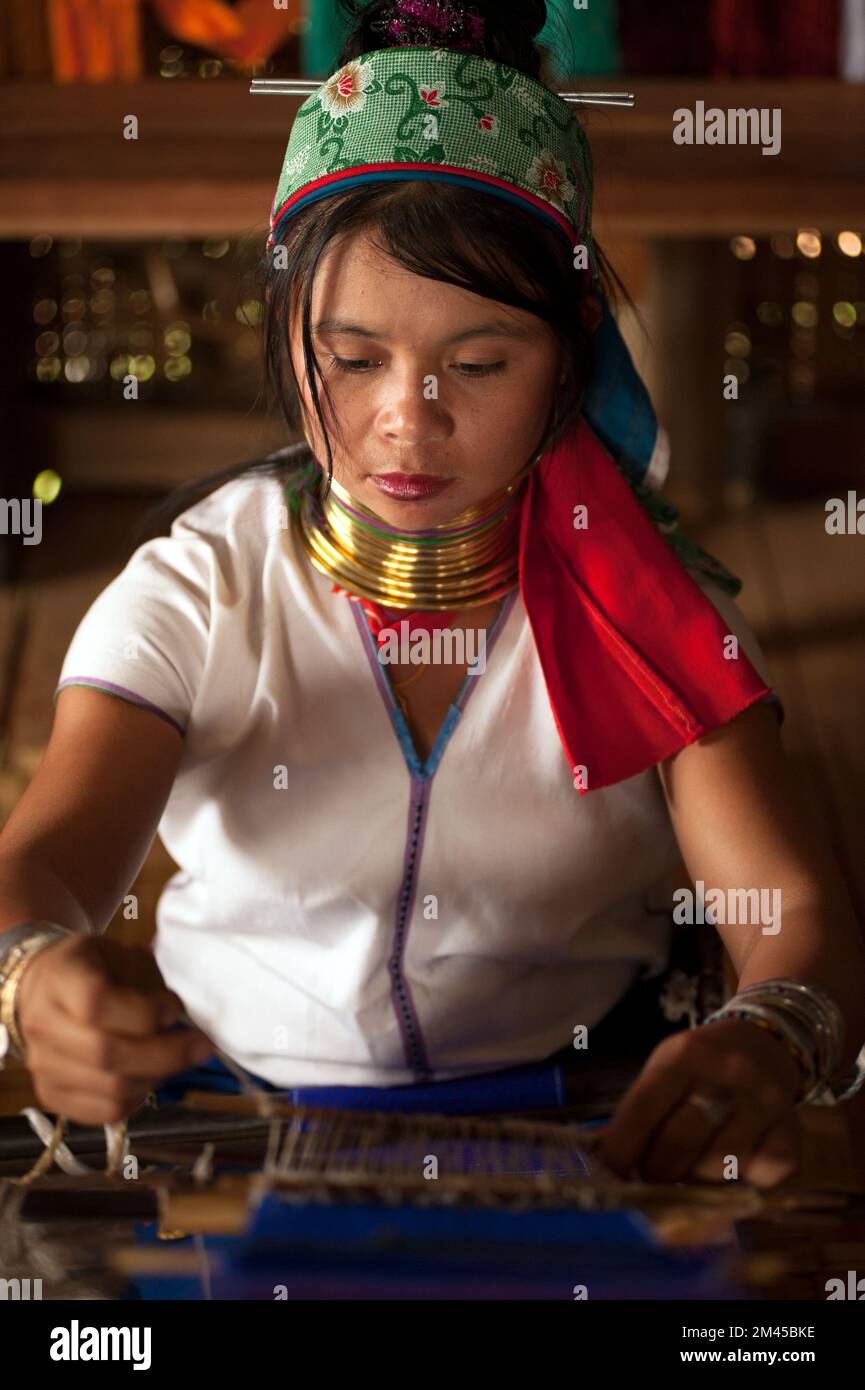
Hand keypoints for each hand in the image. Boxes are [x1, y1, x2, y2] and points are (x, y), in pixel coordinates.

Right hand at [15, 934, 212, 1125]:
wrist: (47, 989)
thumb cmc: (96, 968)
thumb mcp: (125, 955)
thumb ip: (149, 985)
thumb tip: (175, 1023)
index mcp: (59, 977)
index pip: (96, 1004)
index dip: (143, 1013)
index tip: (174, 1010)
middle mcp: (41, 1023)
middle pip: (105, 1053)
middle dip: (165, 1054)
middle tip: (200, 1046)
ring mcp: (41, 1065)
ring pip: (110, 1090)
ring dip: (156, 1077)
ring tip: (175, 1059)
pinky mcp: (51, 1095)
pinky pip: (104, 1112)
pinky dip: (138, 1100)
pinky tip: (149, 1077)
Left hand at [594, 1018, 803, 1187]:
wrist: (764, 1043)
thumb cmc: (700, 1067)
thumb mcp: (665, 1070)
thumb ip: (637, 1113)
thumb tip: (604, 1164)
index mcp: (683, 1056)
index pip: (642, 1110)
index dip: (621, 1151)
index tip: (609, 1176)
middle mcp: (728, 1073)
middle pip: (679, 1144)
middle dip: (657, 1171)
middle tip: (654, 1172)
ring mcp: (765, 1101)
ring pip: (718, 1167)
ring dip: (698, 1178)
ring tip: (693, 1163)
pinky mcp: (792, 1129)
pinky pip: (761, 1176)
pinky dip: (744, 1180)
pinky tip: (735, 1160)